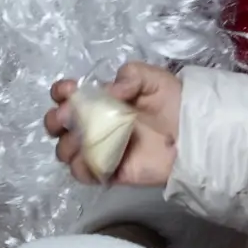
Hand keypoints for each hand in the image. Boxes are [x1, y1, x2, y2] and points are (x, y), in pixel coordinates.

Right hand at [46, 63, 182, 185]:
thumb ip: (130, 75)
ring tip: (85, 141)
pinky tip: (92, 160)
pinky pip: (83, 173)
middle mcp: (95, 123)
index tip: (68, 92)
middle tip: (69, 118)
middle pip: (58, 124)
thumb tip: (109, 92)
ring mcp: (100, 148)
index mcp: (101, 100)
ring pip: (65, 150)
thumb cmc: (173, 103)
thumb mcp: (153, 78)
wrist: (193, 135)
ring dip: (67, 145)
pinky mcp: (110, 170)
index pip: (68, 95)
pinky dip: (81, 168)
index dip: (61, 92)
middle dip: (54, 120)